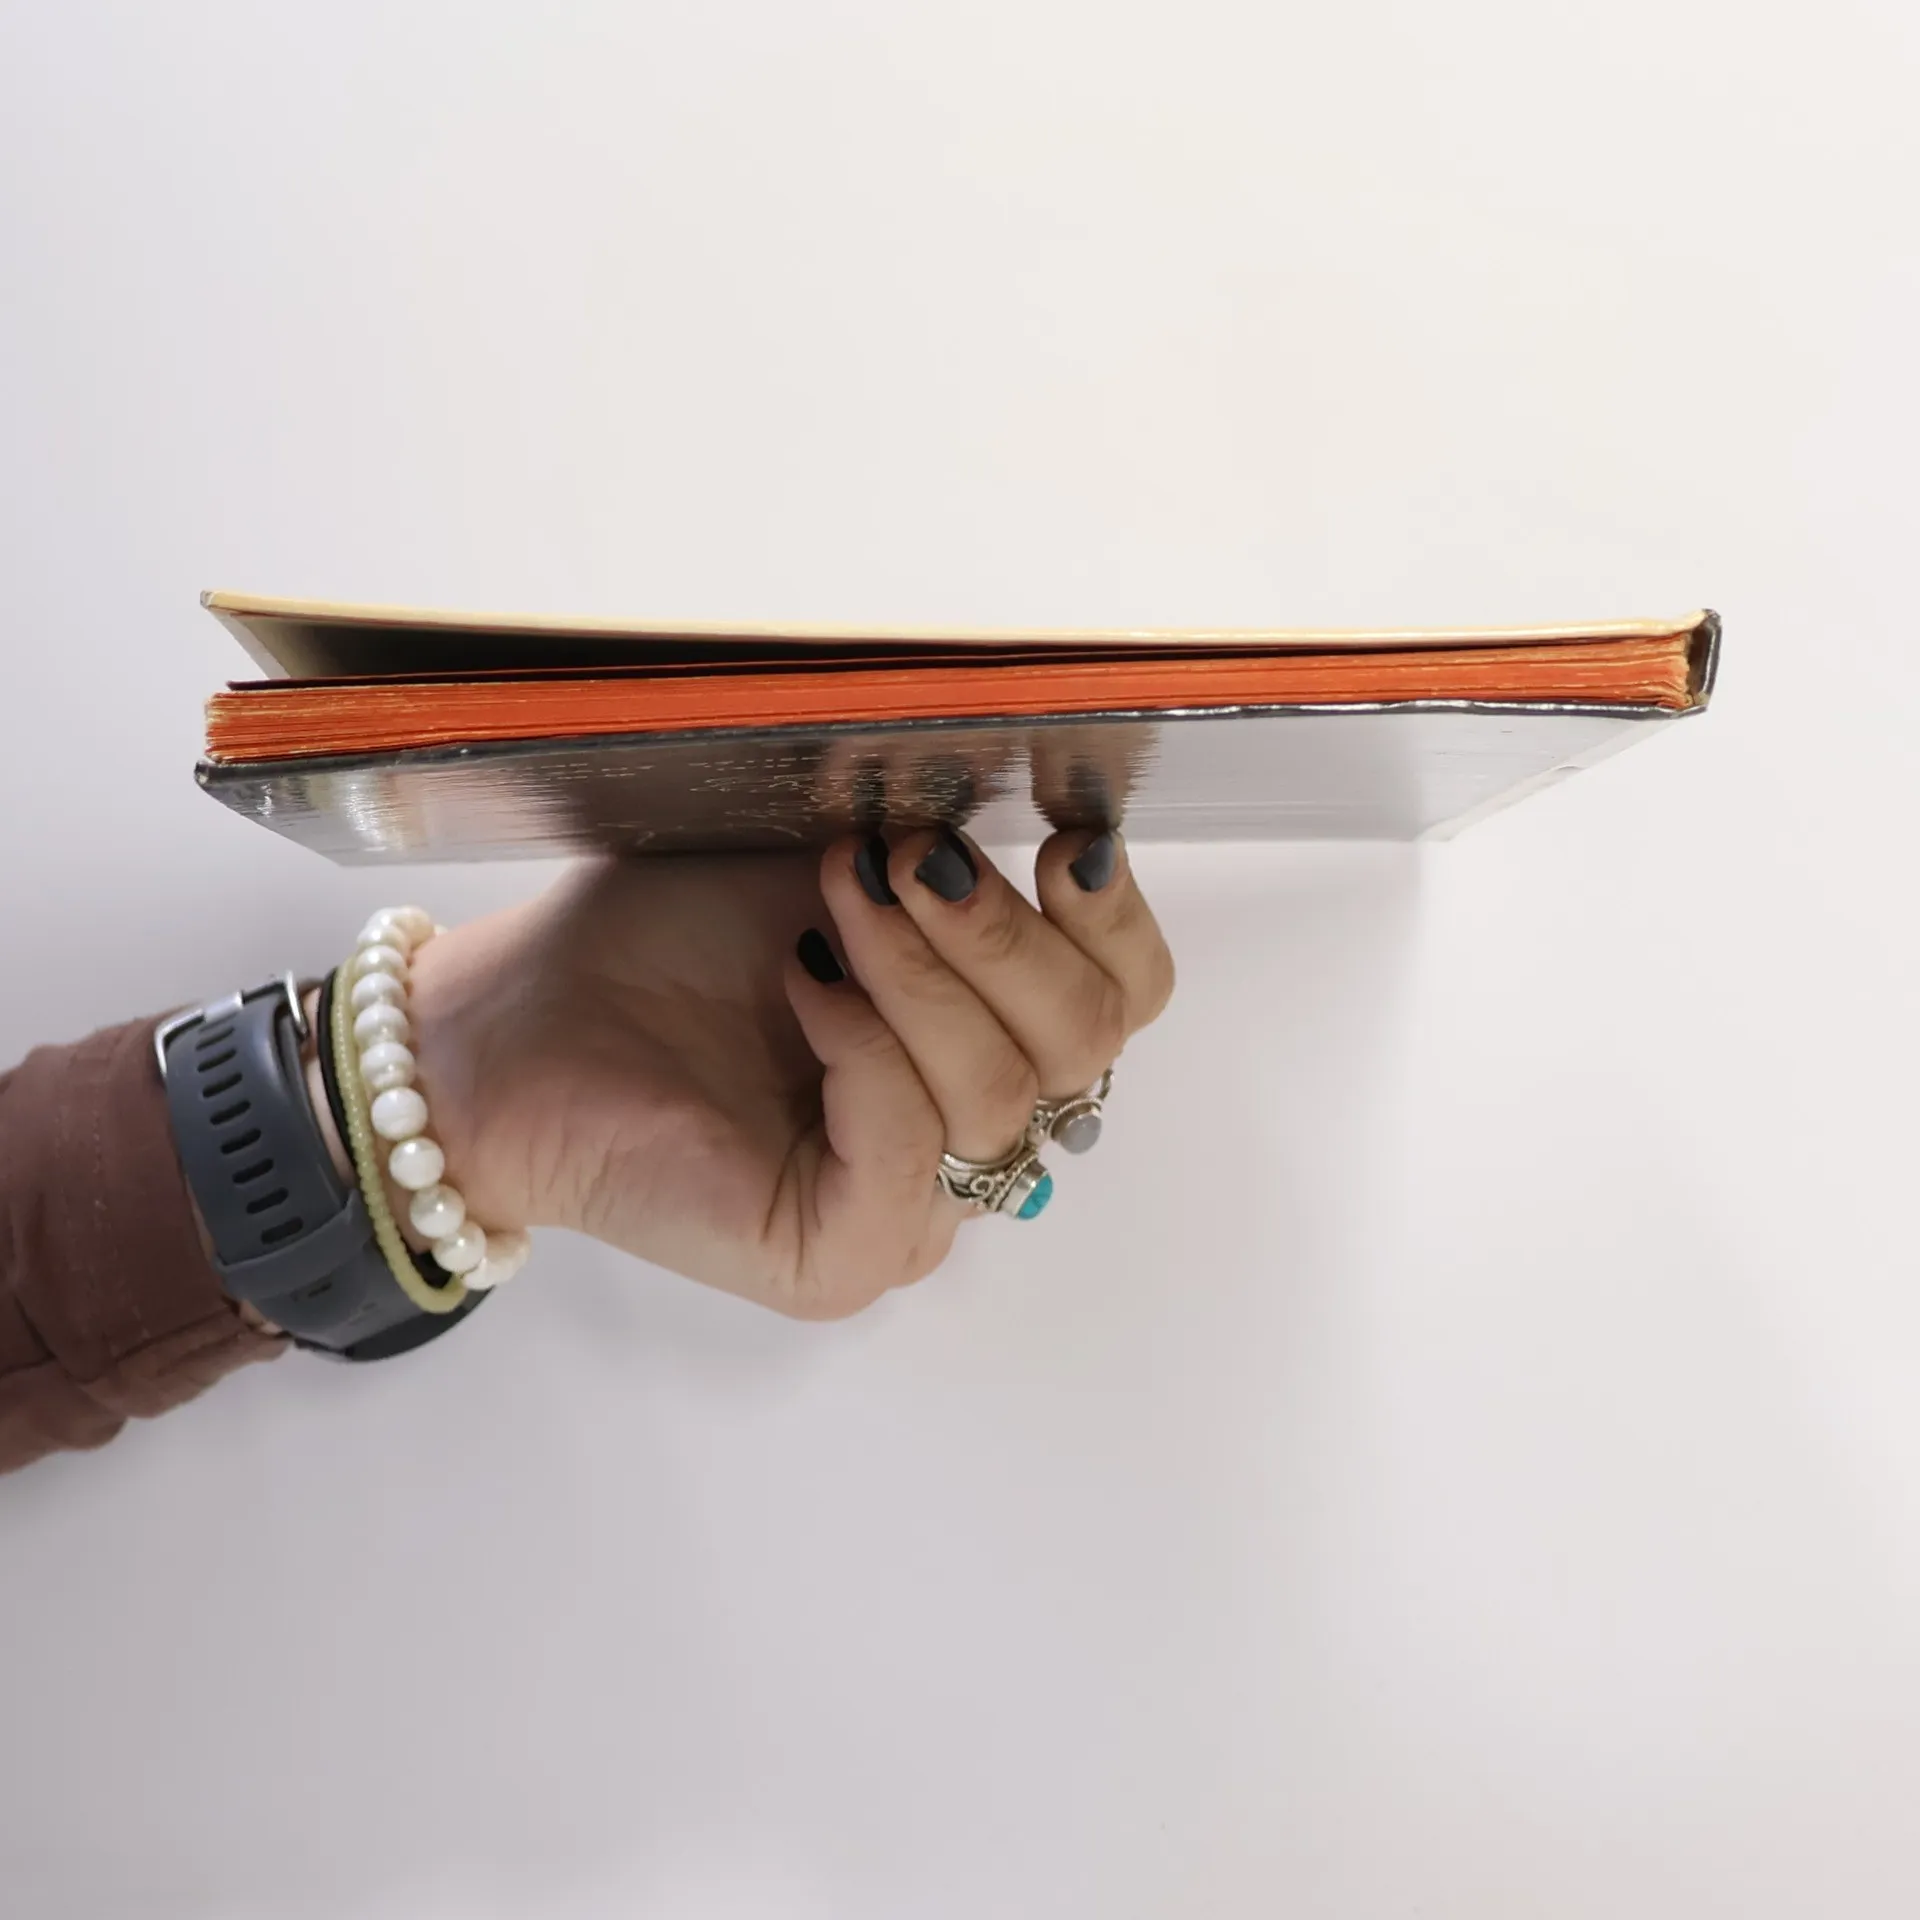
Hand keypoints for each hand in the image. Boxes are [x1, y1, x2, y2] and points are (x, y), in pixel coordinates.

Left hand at [405, 828, 1174, 1318]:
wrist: (521, 1019)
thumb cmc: (667, 936)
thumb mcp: (828, 863)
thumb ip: (940, 856)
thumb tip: (1032, 827)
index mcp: (989, 1041)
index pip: (1124, 1004)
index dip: (1117, 920)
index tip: (1067, 841)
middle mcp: (970, 1136)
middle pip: (1082, 1046)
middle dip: (999, 932)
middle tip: (896, 858)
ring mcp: (912, 1207)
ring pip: (1000, 1095)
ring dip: (918, 971)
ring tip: (828, 902)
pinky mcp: (842, 1257)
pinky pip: (912, 1150)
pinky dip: (867, 1049)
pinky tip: (802, 988)